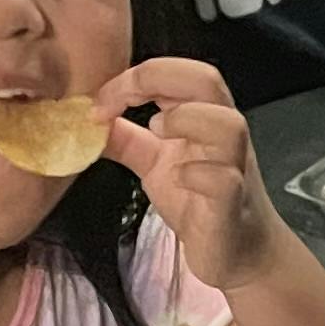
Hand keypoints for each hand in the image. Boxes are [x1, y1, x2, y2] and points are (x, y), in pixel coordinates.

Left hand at [97, 56, 289, 291]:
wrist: (237, 252)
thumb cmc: (200, 203)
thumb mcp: (154, 164)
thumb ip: (126, 140)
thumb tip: (87, 120)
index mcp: (201, 117)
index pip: (176, 73)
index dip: (133, 77)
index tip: (99, 103)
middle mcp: (221, 134)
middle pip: (206, 79)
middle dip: (156, 77)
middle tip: (116, 103)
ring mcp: (232, 167)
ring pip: (227, 124)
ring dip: (186, 119)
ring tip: (157, 133)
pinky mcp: (231, 202)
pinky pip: (223, 178)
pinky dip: (196, 174)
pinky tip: (178, 181)